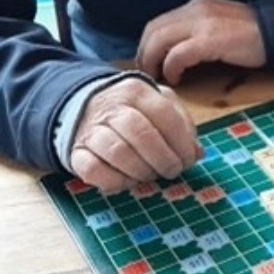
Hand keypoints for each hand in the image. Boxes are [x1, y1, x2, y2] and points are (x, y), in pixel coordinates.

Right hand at [70, 79, 202, 192]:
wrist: (85, 108)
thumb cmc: (133, 110)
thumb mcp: (160, 105)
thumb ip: (182, 124)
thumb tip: (197, 152)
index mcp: (137, 92)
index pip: (164, 115)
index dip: (181, 142)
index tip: (188, 159)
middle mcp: (112, 108)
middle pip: (141, 134)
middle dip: (163, 158)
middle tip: (172, 171)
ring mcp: (91, 130)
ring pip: (118, 152)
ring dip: (141, 171)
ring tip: (150, 175)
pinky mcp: (76, 152)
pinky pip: (93, 170)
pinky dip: (115, 181)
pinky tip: (128, 181)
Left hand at [136, 0, 266, 83]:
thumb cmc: (252, 35)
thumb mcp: (218, 25)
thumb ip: (196, 32)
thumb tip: (173, 53)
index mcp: (196, 6)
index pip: (158, 23)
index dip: (147, 46)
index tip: (149, 64)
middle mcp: (195, 10)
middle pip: (152, 31)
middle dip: (145, 55)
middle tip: (149, 75)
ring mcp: (202, 23)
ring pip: (159, 40)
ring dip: (153, 62)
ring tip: (160, 78)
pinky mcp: (210, 39)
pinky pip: (178, 54)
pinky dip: (171, 68)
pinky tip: (177, 78)